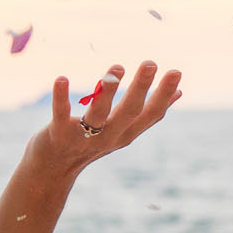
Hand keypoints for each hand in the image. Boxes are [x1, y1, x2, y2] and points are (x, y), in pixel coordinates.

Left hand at [34, 61, 182, 174]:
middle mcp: (109, 137)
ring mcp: (84, 137)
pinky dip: (61, 97)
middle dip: (141, 88)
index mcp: (126, 134)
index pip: (151, 114)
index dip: (164, 95)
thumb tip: (180, 93)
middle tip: (150, 63)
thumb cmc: (90, 142)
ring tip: (117, 67)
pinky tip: (61, 78)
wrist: (53, 170)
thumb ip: (146, 114)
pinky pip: (61, 114)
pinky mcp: (58, 134)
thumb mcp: (122, 131)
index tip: (175, 72)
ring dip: (108, 91)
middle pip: (129, 112)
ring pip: (98, 114)